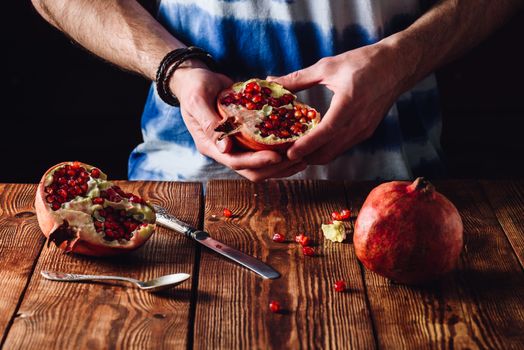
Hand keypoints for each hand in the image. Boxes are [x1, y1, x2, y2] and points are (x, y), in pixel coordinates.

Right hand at [170, 62, 306, 181]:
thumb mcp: (198, 100)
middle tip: (299, 159)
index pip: (236, 162)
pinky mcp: (245, 138)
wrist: (196, 79)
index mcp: (211, 145)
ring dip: (282, 165)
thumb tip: (225, 149)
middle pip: (252, 170)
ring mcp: (235, 146)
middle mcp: (224, 150)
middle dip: (276, 168)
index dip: (257, 162)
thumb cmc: (195, 86)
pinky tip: (297, 145)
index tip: (277, 156)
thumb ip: (209, 123)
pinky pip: (264, 150)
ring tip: (304, 157)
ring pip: (260, 165)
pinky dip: (280, 151)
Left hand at [268, 42, 407, 164]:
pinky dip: (326, 149)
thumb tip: (271, 80)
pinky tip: (312, 144)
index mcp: (349, 105)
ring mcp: (364, 131)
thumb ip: (298, 78)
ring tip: (294, 151)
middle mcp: (358, 123)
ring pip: (334, 153)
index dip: (306, 145)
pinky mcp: (366, 132)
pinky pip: (342, 147)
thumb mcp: (328, 67)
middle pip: (328, 152)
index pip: (325, 132)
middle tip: (283, 155)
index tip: (289, 153)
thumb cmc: (363, 62)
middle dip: (305, 157)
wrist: (398, 66)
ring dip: (315, 155)